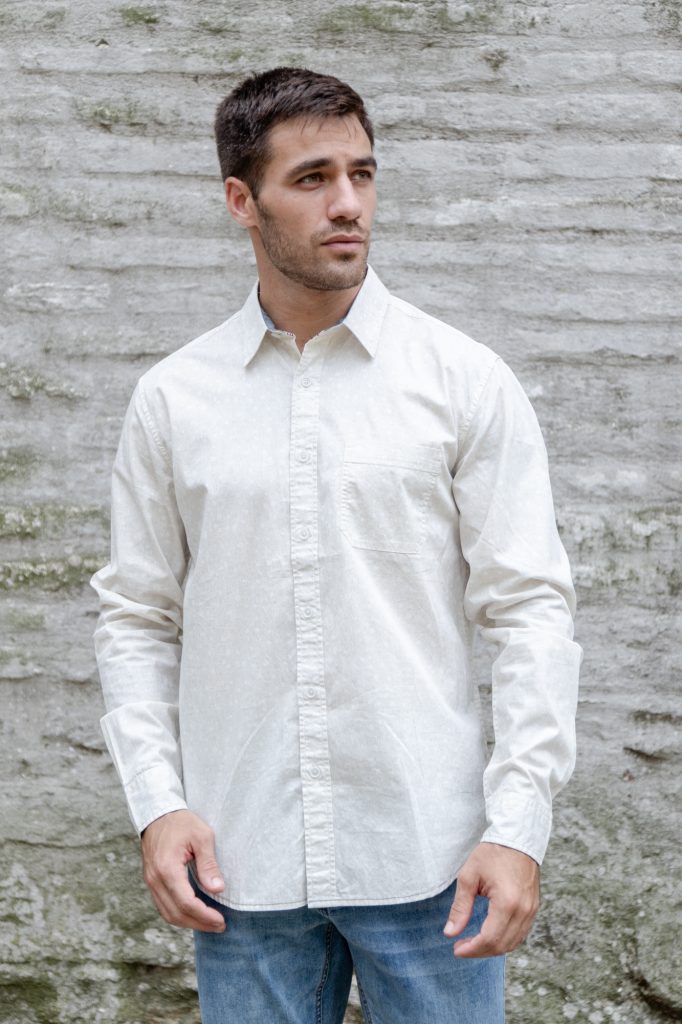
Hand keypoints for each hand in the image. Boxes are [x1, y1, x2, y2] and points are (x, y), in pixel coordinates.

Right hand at [140, 808, 226, 932]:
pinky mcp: (152, 882)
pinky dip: (179, 914)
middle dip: (199, 923)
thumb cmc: (181, 822)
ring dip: (188, 923)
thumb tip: (217, 889)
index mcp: (167, 868)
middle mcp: (155, 879)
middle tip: (219, 926)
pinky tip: (194, 914)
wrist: (158, 814)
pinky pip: (163, 906)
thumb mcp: (202, 836)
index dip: (204, 916)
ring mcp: (151, 882)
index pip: (186, 903)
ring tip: (209, 924)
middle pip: (176, 914)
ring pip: (168, 914)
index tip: (221, 920)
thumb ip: (208, 864)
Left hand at [443, 842, 539, 956]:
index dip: (472, 949)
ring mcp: (531, 910)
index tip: (456, 949)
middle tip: (461, 947)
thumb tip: (450, 933)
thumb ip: (460, 907)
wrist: (516, 838)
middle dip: (479, 951)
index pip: (490, 939)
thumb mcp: (469, 877)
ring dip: (492, 948)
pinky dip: (504, 940)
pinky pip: (520, 934)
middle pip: (501, 946)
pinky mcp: (533, 908)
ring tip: (473, 943)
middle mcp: (523, 910)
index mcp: (507, 903)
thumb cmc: (492, 853)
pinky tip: (489, 935)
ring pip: (512, 943)